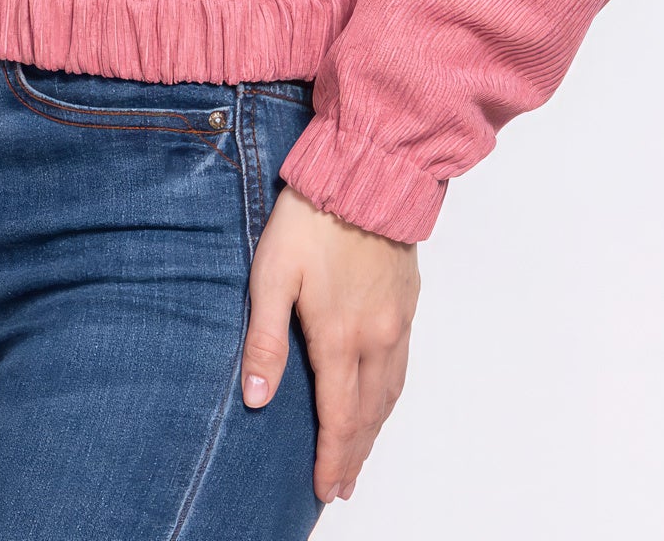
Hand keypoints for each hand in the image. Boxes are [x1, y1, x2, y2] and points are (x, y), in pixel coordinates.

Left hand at [242, 182, 419, 504]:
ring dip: (375, 430)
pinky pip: (402, 366)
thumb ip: (264, 338)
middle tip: (341, 487)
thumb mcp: (271, 275)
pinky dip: (390, 397)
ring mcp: (396, 321)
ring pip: (389, 394)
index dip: (331, 459)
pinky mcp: (407, 301)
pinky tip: (382, 398)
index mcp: (339, 338)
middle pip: (368, 415)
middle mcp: (376, 339)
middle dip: (354, 455)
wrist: (366, 174)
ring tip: (360, 456)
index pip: (338, 418)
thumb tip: (256, 398)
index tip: (323, 489)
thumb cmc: (310, 220)